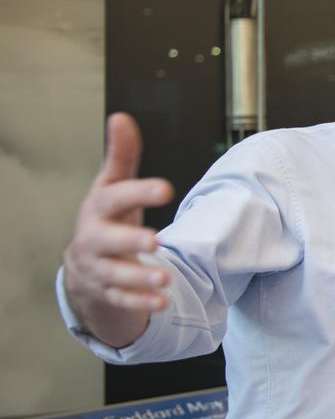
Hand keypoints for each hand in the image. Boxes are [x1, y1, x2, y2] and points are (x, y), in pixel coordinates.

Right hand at [62, 113, 173, 346]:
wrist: (84, 264)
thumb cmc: (106, 217)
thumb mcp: (112, 187)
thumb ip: (122, 157)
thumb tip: (122, 117)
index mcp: (98, 209)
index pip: (114, 198)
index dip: (138, 192)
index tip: (166, 188)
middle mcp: (94, 239)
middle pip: (107, 240)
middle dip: (130, 240)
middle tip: (155, 240)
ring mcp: (99, 268)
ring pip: (116, 274)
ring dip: (140, 276)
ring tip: (165, 278)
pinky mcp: (108, 292)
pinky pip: (123, 299)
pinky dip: (142, 301)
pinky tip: (162, 300)